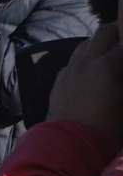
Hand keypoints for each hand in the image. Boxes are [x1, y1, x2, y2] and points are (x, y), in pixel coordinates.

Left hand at [48, 23, 122, 141]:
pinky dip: (85, 59)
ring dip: (99, 44)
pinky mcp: (58, 82)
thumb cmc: (107, 129)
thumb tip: (122, 75)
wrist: (69, 146)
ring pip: (85, 45)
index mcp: (106, 66)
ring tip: (111, 51)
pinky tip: (92, 70)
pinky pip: (73, 62)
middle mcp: (85, 62)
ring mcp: (69, 70)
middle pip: (103, 33)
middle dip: (119, 30)